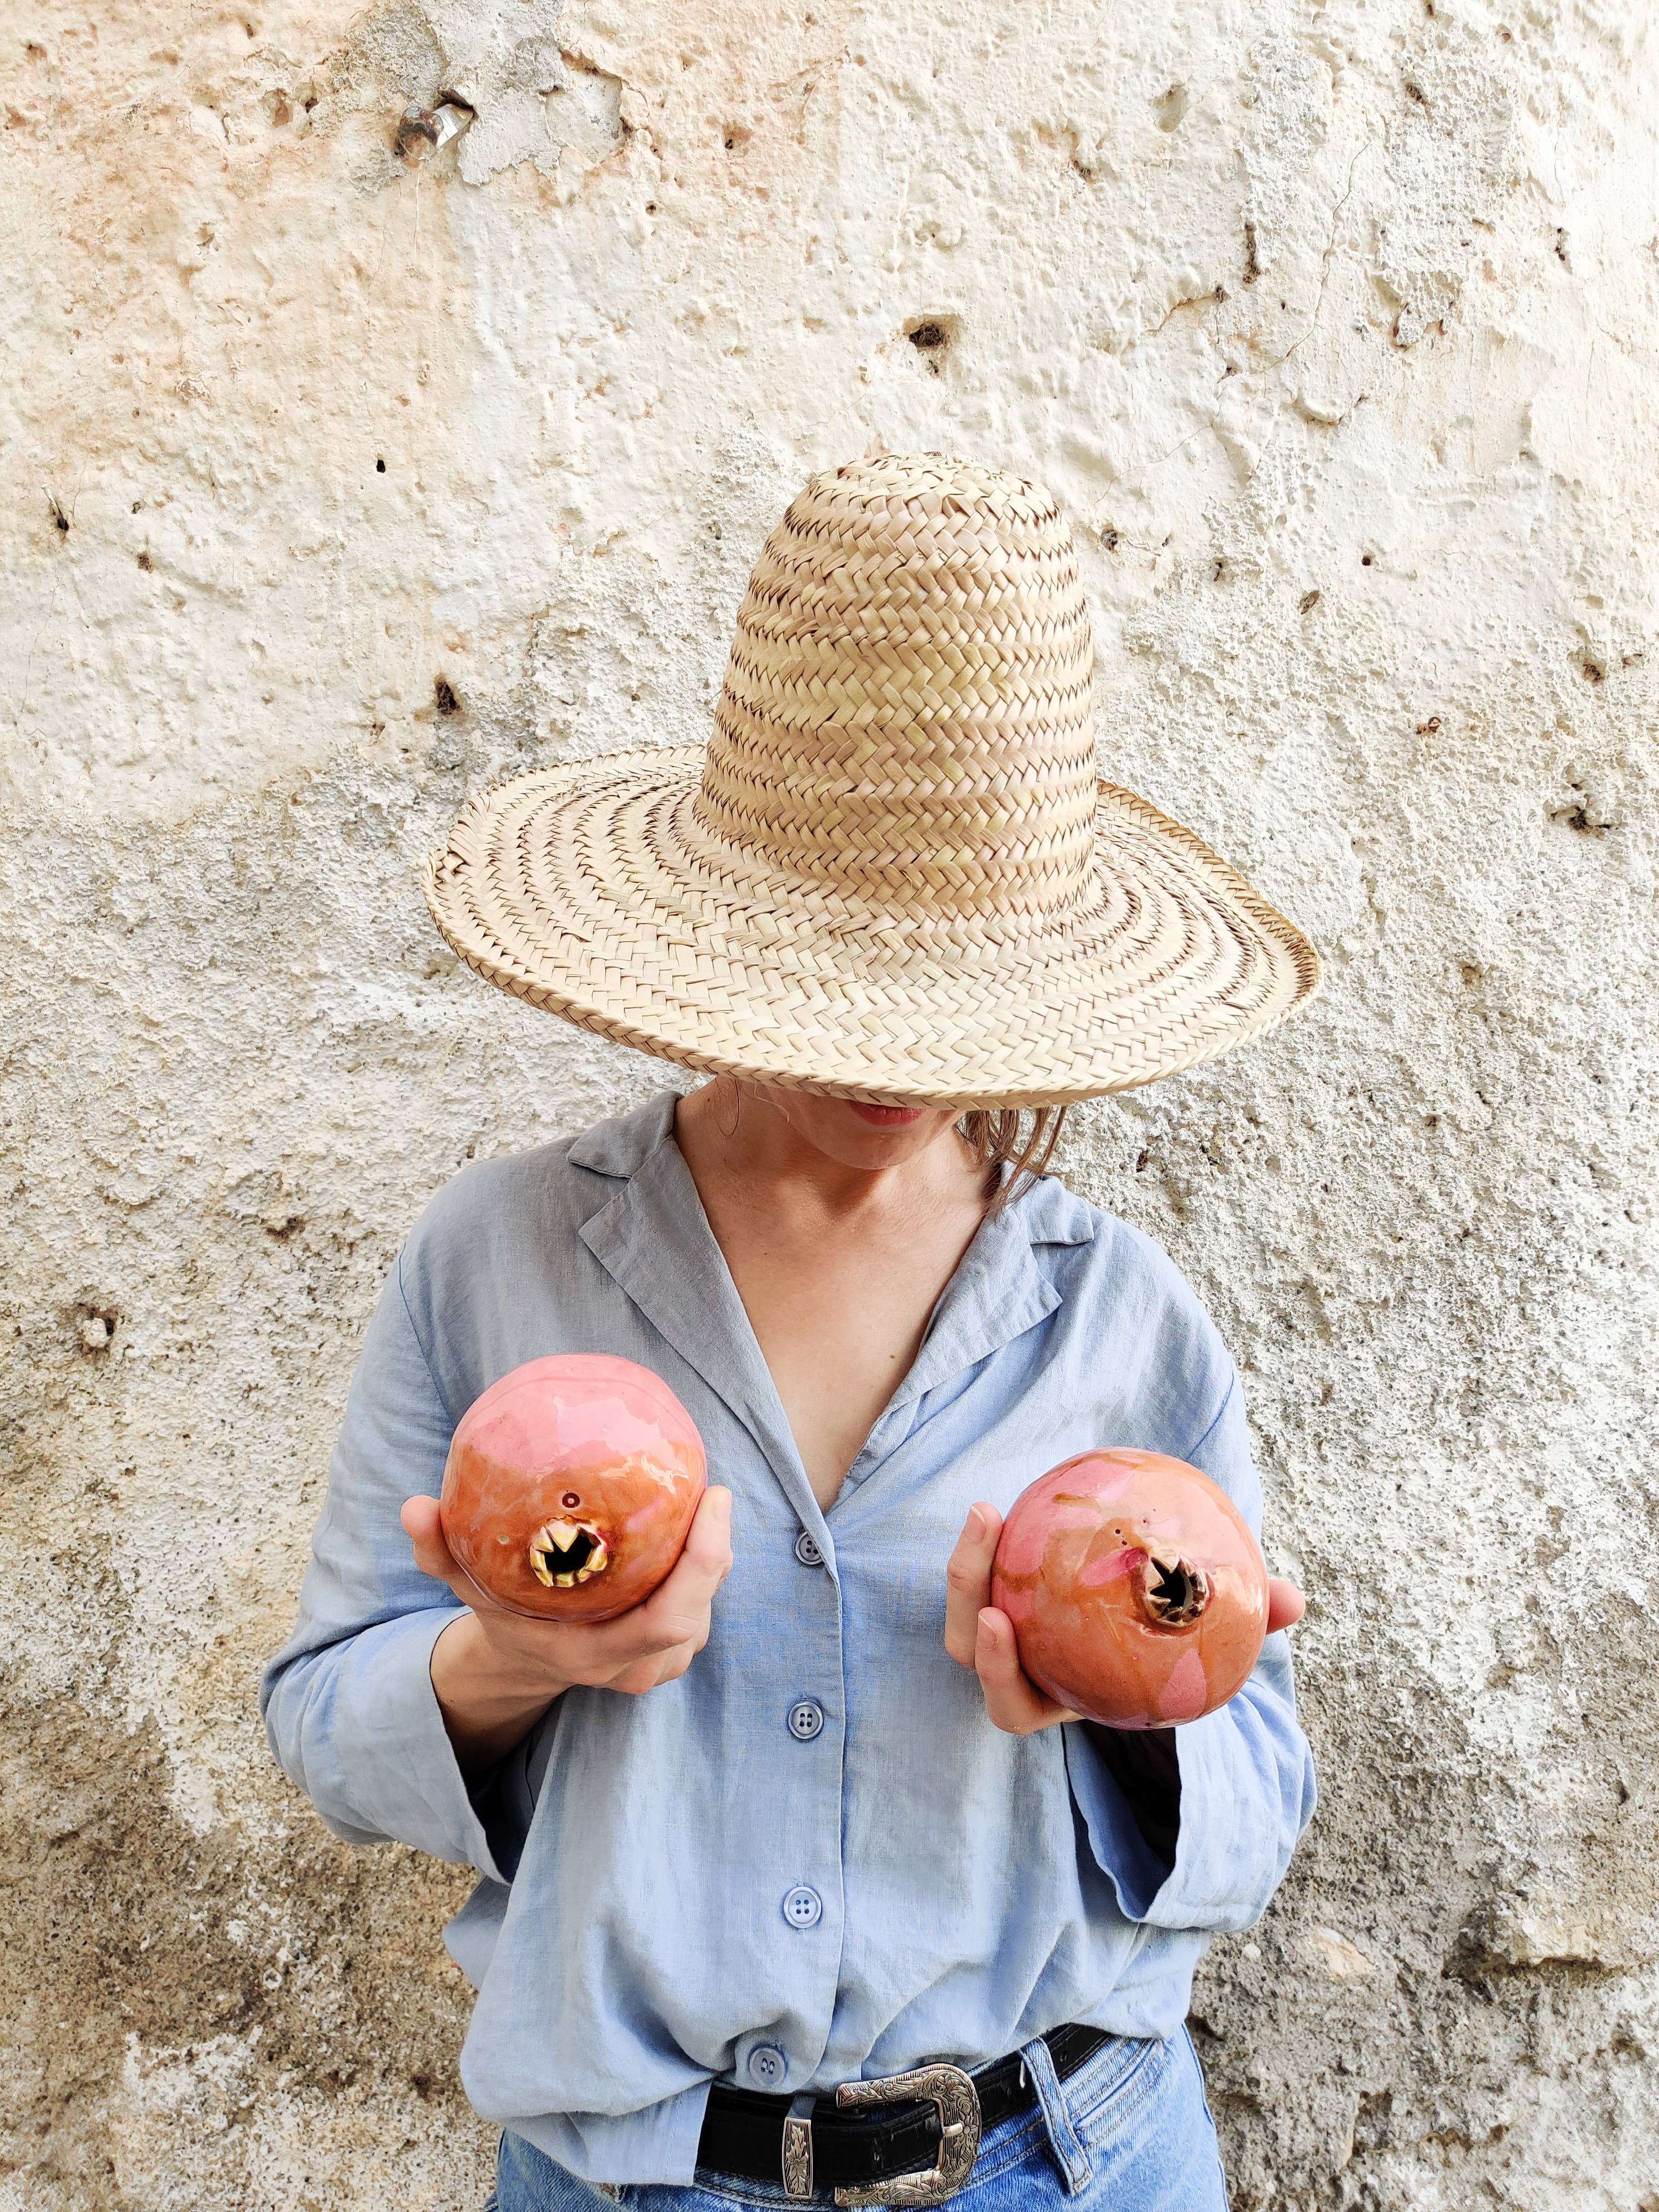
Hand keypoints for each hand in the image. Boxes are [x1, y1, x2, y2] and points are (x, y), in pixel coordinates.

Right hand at [401, 1486, 733, 1768]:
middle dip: (715, 1551)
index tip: (712, 1499)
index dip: (703, 1562)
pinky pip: (700, 1606)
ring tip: (701, 1503)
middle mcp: (633, 1668)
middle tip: (711, 1491)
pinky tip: (692, 1525)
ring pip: (705, 1610)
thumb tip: (413, 1506)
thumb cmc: (501, 1616)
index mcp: (594, 1655)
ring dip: (710, 1560)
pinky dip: (702, 1569)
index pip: (670, 1620)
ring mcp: (657, 1666)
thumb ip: (440, 1551)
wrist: (523, 1664)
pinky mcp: (671, 1653)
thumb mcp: (467, 1586)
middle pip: (697, 1613)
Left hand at [944, 1503, 1304, 1736]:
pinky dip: (987, 1542)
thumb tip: (1294, 1600)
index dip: (1000, 1676)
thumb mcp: (1202, 1636)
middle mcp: (1023, 1667)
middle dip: (970, 1622)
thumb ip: (1241, 1619)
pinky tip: (1001, 1502)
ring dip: (967, 1568)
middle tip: (986, 1590)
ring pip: (963, 1611)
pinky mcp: (1002, 1593)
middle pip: (970, 1656)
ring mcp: (1008, 1632)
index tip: (999, 1624)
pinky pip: (983, 1570)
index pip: (1013, 1704)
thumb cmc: (1174, 1639)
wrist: (1144, 1620)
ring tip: (986, 1513)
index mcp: (1054, 1694)